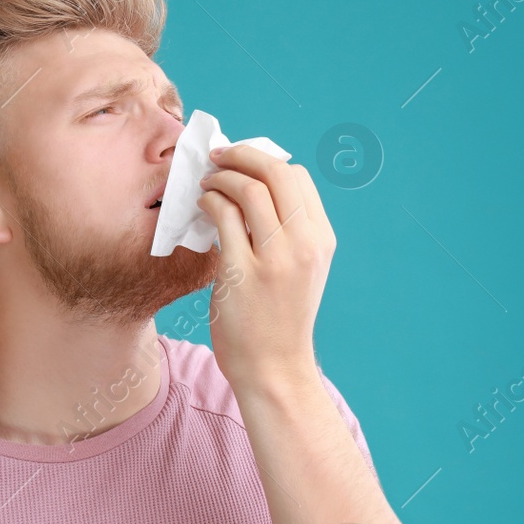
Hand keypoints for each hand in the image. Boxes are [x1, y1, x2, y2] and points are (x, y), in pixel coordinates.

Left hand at [196, 143, 335, 396]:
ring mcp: (275, 259)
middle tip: (218, 156)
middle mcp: (304, 245)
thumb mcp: (300, 270)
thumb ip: (287, 233)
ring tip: (207, 183)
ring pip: (247, 189)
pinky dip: (209, 201)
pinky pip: (222, 216)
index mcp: (321, 240)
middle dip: (242, 155)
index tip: (242, 162)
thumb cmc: (280, 319)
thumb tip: (253, 189)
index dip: (265, 161)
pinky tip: (202, 206)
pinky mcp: (242, 273)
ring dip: (220, 176)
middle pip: (275, 173)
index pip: (298, 178)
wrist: (274, 369)